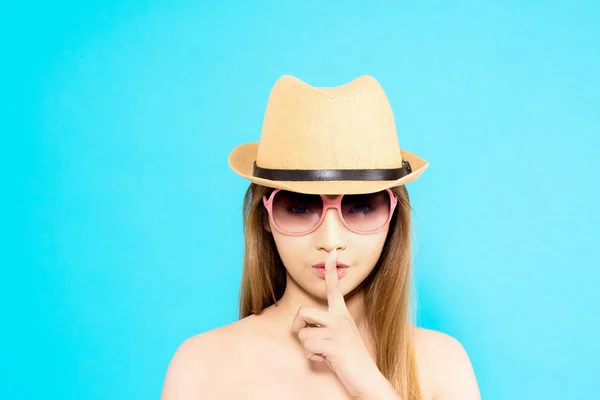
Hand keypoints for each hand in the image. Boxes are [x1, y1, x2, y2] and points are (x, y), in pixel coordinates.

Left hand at [291, 249, 389, 397]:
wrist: (367, 378)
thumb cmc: (350, 359)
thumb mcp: (339, 337)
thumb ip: (323, 327)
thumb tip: (298, 323)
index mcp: (342, 314)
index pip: (335, 288)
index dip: (331, 270)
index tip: (332, 253)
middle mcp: (340, 318)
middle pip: (302, 312)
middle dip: (298, 327)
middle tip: (309, 339)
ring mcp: (338, 330)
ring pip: (302, 333)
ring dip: (308, 347)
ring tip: (325, 353)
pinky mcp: (334, 344)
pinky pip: (307, 346)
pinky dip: (312, 356)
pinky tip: (327, 360)